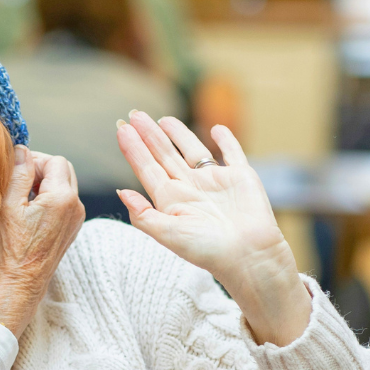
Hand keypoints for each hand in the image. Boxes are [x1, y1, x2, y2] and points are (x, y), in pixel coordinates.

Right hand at [0, 146, 85, 337]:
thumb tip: (23, 150)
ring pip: (66, 183)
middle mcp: (76, 205)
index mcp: (62, 197)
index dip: (35, 160)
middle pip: (64, 168)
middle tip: (21, 179)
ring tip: (25, 195)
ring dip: (47, 182)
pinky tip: (33, 209)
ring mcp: (77, 217)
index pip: (54, 160)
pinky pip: (67, 200)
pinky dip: (52, 196)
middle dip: (43, 168)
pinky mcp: (74, 226)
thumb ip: (19, 173)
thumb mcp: (10, 205)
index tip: (17, 170)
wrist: (24, 279)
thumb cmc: (14, 246)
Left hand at [116, 112, 310, 345]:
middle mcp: (190, 189)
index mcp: (171, 201)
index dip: (134, 149)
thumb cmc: (207, 250)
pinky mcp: (241, 177)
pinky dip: (226, 141)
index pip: (147, 169)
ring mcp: (215, 182)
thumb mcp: (168, 234)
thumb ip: (143, 215)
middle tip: (134, 114)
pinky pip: (232, 154)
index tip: (121, 129)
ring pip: (192, 151)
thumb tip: (121, 191)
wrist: (248, 255)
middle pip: (164, 155)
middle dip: (149, 135)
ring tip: (163, 120)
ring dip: (178, 134)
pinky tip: (217, 129)